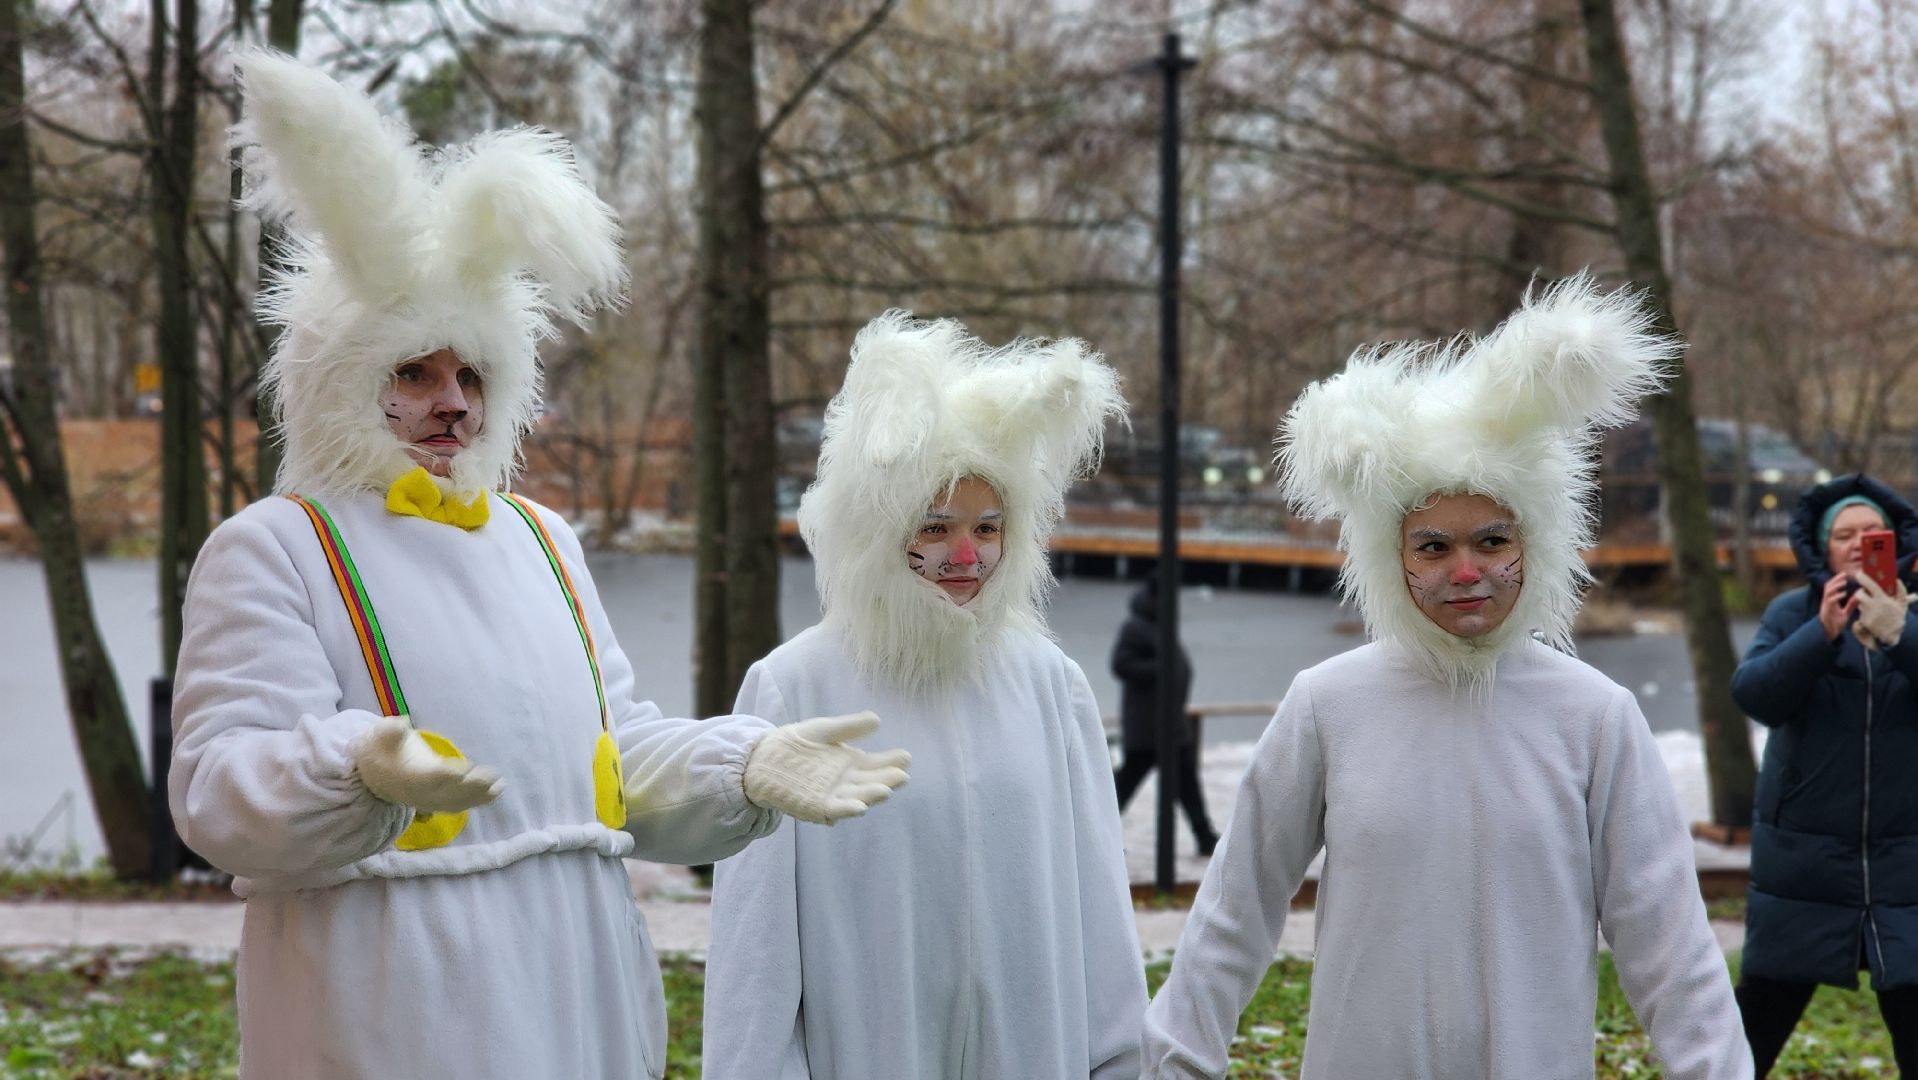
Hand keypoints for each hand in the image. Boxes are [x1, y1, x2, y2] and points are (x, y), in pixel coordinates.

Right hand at [350, 715, 502, 813]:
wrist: (372, 775)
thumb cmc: (380, 749)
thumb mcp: (379, 735)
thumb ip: (390, 730)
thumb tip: (402, 722)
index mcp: (409, 776)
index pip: (430, 778)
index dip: (448, 775)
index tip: (466, 767)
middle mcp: (420, 792)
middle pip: (449, 793)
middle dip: (472, 786)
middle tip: (493, 775)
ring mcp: (429, 800)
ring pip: (457, 802)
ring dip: (479, 796)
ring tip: (500, 785)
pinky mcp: (437, 801)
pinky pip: (459, 804)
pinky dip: (477, 801)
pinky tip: (495, 791)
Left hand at [742, 712, 910, 824]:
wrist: (761, 758)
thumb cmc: (794, 744)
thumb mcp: (824, 731)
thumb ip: (848, 727)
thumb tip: (877, 720)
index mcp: (851, 763)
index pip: (877, 764)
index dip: (892, 762)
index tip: (905, 757)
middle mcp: (846, 782)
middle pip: (872, 783)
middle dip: (888, 781)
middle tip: (902, 776)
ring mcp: (832, 795)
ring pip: (857, 798)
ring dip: (871, 797)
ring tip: (886, 791)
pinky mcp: (815, 806)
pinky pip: (834, 811)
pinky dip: (847, 810)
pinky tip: (860, 807)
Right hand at [1819, 573, 1859, 642]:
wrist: (1829, 634)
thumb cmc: (1835, 624)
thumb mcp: (1845, 613)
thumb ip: (1850, 605)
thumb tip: (1858, 597)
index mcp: (1830, 601)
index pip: (1831, 587)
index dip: (1836, 579)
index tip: (1844, 574)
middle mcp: (1826, 601)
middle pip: (1828, 586)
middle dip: (1835, 579)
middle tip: (1844, 575)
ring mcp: (1826, 606)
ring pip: (1828, 591)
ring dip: (1836, 586)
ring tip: (1844, 583)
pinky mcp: (1827, 611)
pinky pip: (1830, 600)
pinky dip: (1837, 596)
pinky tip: (1843, 594)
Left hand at [1852, 573, 1914, 650]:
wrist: (1893, 635)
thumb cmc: (1898, 618)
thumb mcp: (1902, 604)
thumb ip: (1900, 590)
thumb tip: (1896, 579)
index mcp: (1882, 600)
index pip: (1869, 585)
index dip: (1862, 578)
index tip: (1859, 573)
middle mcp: (1873, 607)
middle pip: (1858, 594)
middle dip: (1861, 592)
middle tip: (1866, 593)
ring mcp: (1867, 615)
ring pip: (1859, 604)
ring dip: (1863, 603)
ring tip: (1873, 607)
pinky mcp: (1863, 622)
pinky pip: (1860, 613)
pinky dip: (1864, 613)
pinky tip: (1872, 616)